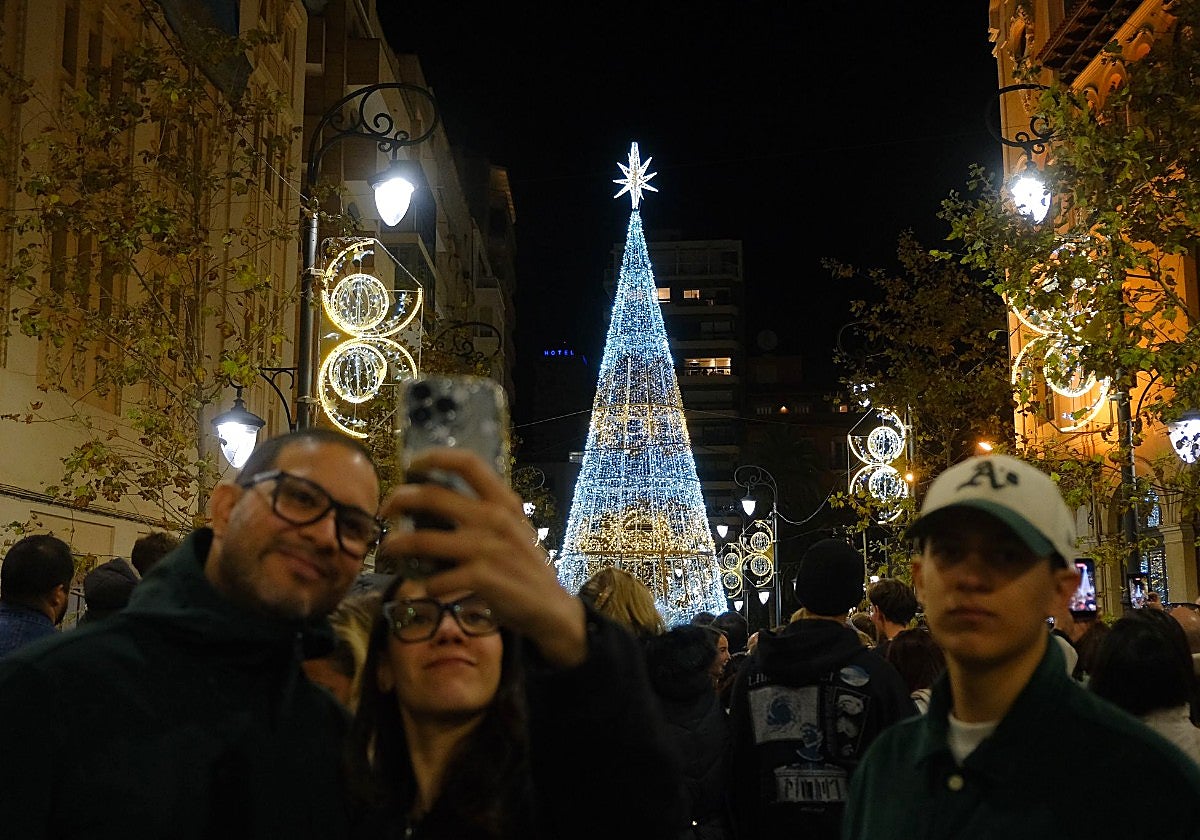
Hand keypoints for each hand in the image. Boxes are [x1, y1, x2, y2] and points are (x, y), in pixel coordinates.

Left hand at [377, 448, 585, 667]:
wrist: (551, 608)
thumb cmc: (525, 567)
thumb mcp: (513, 530)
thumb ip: (484, 514)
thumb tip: (435, 503)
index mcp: (504, 503)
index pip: (469, 463)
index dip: (436, 457)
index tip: (413, 464)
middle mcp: (494, 519)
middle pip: (432, 496)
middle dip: (399, 500)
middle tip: (386, 510)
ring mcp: (487, 548)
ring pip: (423, 540)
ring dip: (396, 545)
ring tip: (388, 549)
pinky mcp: (481, 578)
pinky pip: (436, 579)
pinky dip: (427, 584)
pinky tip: (429, 587)